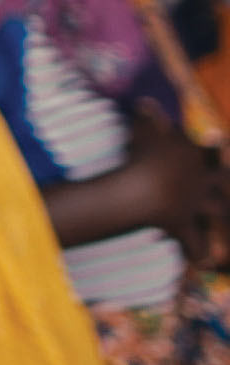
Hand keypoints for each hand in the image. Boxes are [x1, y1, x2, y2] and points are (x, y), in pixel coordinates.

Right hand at [125, 101, 227, 262]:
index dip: (217, 148)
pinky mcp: (184, 224)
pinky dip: (200, 254)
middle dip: (227, 184)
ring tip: (224, 224)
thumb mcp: (143, 128)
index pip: (212, 151)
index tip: (222, 141)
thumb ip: (146, 115)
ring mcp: (195, 204)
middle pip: (223, 182)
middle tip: (227, 185)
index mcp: (194, 156)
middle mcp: (202, 180)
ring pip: (218, 212)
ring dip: (222, 217)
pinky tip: (207, 264)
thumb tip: (144, 100)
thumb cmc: (144, 153)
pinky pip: (195, 243)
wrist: (146, 187)